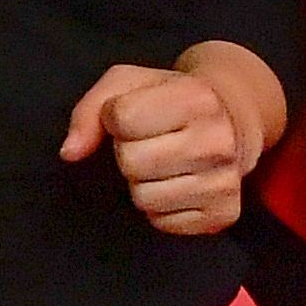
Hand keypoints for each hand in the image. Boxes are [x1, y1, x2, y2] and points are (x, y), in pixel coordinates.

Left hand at [58, 41, 287, 235]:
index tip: (137, 113)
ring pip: (144, 198)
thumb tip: (70, 152)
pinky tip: (178, 183)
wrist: (235, 117)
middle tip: (153, 140)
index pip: (123, 119)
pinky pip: (162, 222)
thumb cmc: (172, 97)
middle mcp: (218, 141)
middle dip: (129, 151)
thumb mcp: (129, 83)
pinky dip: (161, 207)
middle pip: (131, 162)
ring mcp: (225, 181)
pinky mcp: (224, 214)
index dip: (118, 117)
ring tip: (165, 161)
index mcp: (197, 98)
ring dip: (143, 182)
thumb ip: (91, 109)